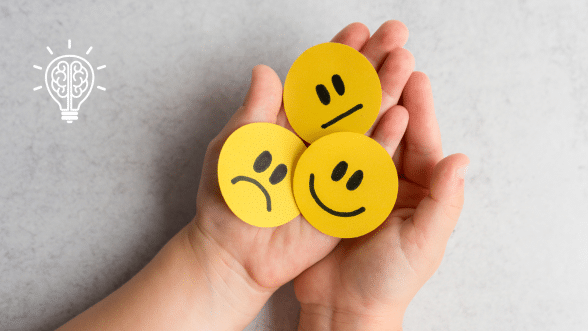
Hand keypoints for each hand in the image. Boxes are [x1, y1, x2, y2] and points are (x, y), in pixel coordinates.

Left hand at [186, 20, 426, 328]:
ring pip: (364, 125)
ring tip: (405, 62)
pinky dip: (383, 142)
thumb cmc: (227, 197)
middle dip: (373, 64)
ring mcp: (333, 166)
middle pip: (350, 98)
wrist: (232, 250)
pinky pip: (367, 167)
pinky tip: (400, 116)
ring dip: (385, 92)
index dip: (338, 57)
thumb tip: (265, 69)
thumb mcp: (235, 144)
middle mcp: (317, 142)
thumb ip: (255, 109)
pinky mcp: (344, 195)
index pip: (320, 83)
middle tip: (396, 34)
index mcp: (291, 125)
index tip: (358, 31)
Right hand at [294, 21, 469, 329]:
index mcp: (419, 191)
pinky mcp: (329, 189)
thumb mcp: (422, 243)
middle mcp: (390, 181)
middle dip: (390, 92)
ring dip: (358, 102)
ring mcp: (357, 182)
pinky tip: (322, 104)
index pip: (421, 142)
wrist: (343, 308)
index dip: (418, 108)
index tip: (414, 73)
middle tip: (387, 55)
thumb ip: (443, 203)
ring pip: (360, 134)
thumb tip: (461, 159)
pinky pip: (331, 153)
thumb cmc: (388, 282)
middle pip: (392, 129)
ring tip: (354, 69)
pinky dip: (328, 129)